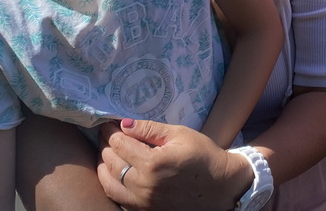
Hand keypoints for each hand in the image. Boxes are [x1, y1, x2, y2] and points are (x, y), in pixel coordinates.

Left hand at [97, 119, 251, 210]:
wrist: (221, 187)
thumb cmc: (203, 155)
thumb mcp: (179, 135)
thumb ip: (150, 129)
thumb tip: (124, 123)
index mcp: (152, 163)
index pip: (119, 144)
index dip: (110, 131)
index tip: (108, 123)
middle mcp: (142, 185)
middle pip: (111, 162)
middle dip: (106, 145)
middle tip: (107, 134)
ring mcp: (141, 202)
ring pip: (109, 182)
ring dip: (104, 165)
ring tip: (107, 152)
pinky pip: (117, 198)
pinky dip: (111, 183)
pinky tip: (114, 172)